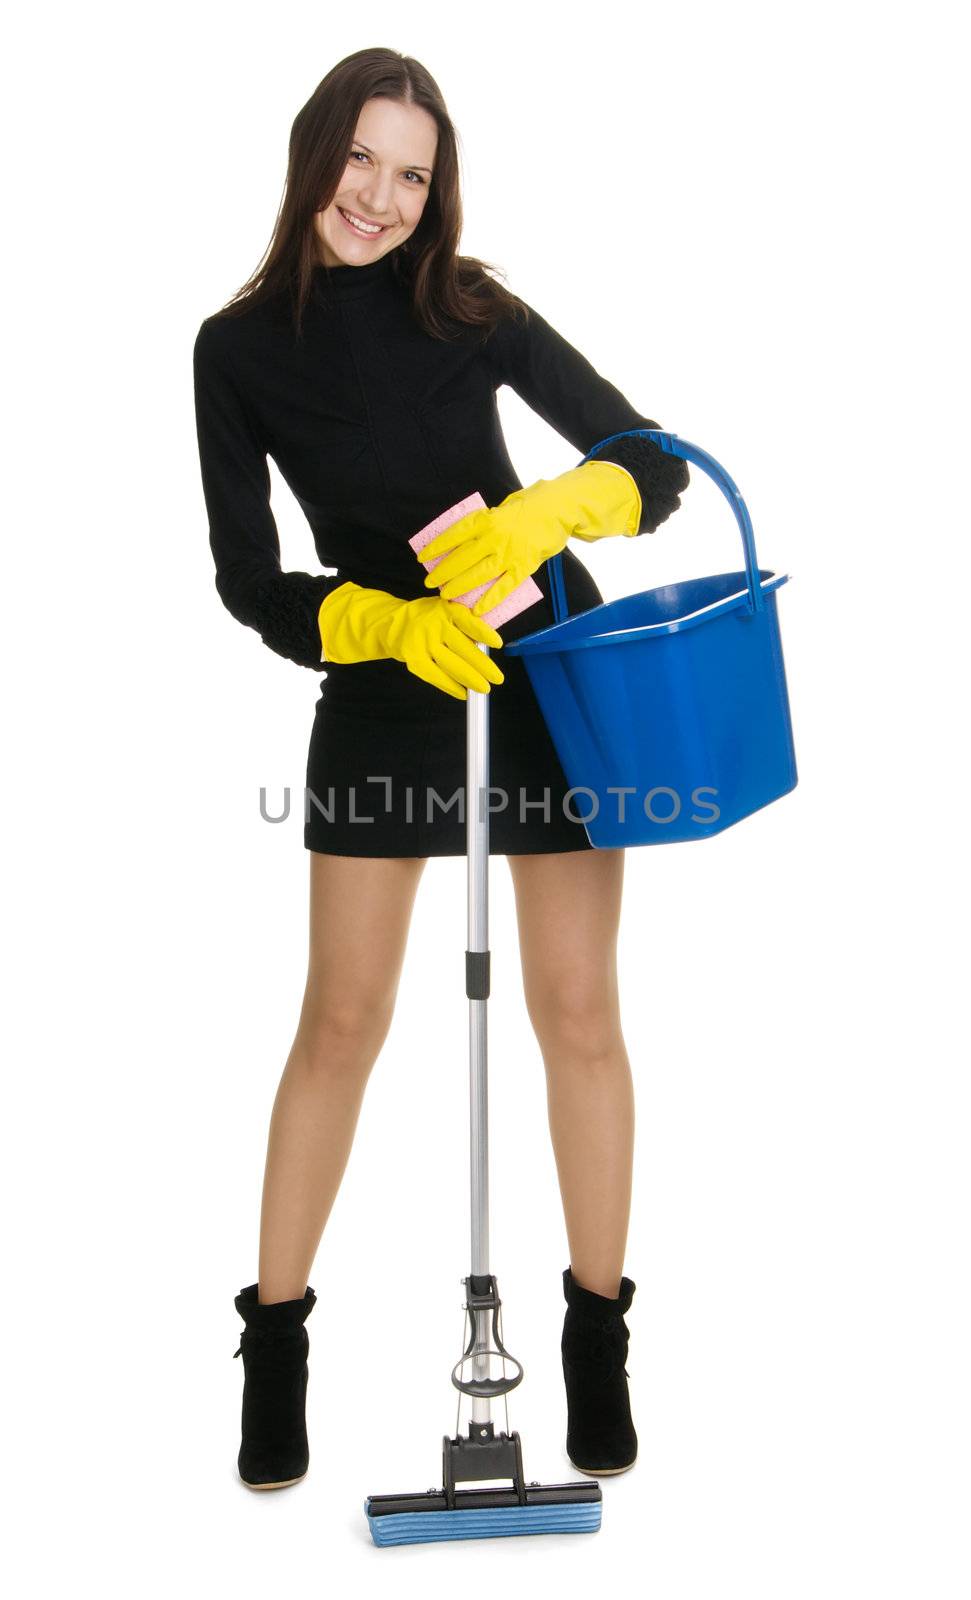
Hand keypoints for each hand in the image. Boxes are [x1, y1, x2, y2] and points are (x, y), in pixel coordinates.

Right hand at [318, 582, 504, 699]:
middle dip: (482, 665)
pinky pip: (435, 676)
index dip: (483, 633)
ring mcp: (422, 642)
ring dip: (469, 679)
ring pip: (450, 664)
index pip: (468, 621)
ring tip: (484, 689)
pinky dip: (450, 686)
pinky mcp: (414, 658)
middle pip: (462, 647)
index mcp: (446, 609)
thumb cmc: (430, 619)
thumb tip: (489, 648)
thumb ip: (465, 625)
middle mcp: (433, 624)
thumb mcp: (446, 611)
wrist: (392, 623)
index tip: (497, 644)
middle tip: (498, 678)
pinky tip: (463, 693)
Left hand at [419, 461, 640, 616]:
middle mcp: (494, 537)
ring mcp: (509, 553)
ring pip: (478, 574)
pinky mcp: (524, 566)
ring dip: (459, 587)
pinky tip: (477, 610)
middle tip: (430, 582)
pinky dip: (491, 600)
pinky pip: (504, 587)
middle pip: (462, 559)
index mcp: (486, 519)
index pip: (454, 535)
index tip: (422, 558)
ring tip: (446, 595)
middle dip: (443, 572)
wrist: (559, 507)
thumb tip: (467, 537)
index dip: (436, 548)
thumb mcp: (502, 506)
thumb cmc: (531, 505)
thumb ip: (486, 522)